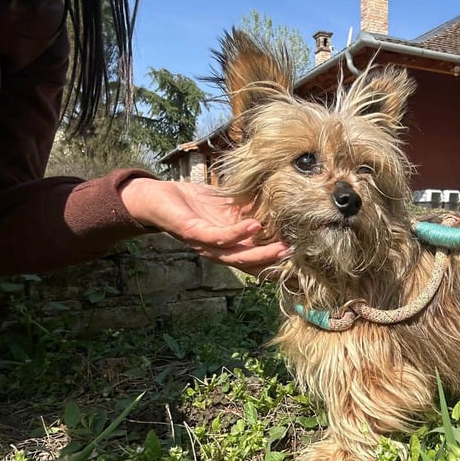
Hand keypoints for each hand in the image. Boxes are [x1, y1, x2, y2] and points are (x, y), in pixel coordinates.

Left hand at [119, 177, 288, 273]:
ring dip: (260, 253)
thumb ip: (251, 209)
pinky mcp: (193, 233)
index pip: (256, 259)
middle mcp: (219, 251)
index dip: (277, 262)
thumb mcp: (229, 206)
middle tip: (297, 256)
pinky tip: (254, 225)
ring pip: (236, 256)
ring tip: (282, 247)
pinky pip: (218, 237)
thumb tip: (281, 202)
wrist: (157, 197)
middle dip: (274, 261)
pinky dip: (237, 232)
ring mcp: (206, 245)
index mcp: (230, 245)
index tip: (302, 258)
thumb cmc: (194, 202)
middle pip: (250, 263)